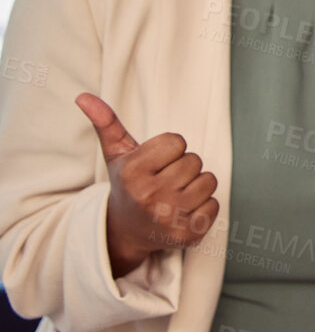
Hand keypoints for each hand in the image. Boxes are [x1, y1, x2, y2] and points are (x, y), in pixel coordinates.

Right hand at [75, 94, 217, 278]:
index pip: (178, 141)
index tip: (155, 164)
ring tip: (173, 197)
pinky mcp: (187, 235)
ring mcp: (169, 218)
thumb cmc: (127, 185)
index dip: (170, 150)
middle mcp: (150, 197)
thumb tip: (83, 97)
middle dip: (182, 168)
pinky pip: (214, 204)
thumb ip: (107, 124)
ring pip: (208, 181)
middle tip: (163, 183)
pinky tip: (182, 213)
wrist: (125, 232)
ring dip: (195, 186)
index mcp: (133, 173)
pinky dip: (203, 207)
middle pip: (194, 161)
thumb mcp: (116, 155)